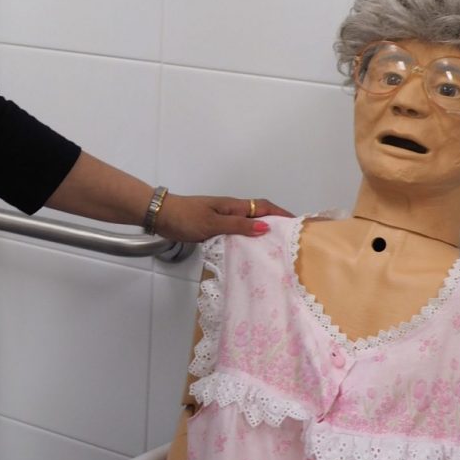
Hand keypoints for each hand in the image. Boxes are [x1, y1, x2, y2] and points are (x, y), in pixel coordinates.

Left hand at [156, 195, 292, 242]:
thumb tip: (266, 227)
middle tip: (290, 242)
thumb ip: (238, 226)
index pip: (263, 206)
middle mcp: (230, 211)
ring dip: (260, 234)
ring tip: (274, 251)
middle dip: (275, 225)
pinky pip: (236, 233)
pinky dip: (245, 241)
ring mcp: (222, 219)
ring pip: (247, 225)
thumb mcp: (213, 223)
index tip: (299, 224)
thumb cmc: (186, 217)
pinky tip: (248, 253)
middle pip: (258, 215)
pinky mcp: (213, 228)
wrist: (161, 216)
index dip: (281, 213)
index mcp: (233, 206)